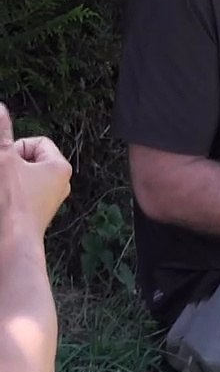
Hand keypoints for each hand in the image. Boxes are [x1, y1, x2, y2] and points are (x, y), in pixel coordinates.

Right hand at [0, 103, 72, 235]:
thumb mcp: (2, 157)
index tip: (8, 162)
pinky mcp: (40, 210)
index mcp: (59, 166)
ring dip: (9, 176)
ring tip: (5, 188)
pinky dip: (12, 191)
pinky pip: (24, 191)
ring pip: (24, 176)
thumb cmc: (10, 200)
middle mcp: (61, 181)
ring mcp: (51, 197)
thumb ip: (1, 132)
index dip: (16, 148)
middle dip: (11, 163)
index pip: (36, 142)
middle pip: (29, 158)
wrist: (12, 239)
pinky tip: (7, 200)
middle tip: (5, 177)